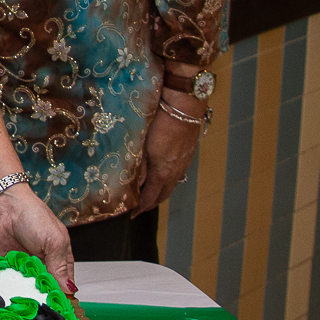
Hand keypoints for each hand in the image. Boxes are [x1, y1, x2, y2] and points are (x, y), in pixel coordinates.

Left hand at [0, 185, 74, 294]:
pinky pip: (7, 282)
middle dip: (42, 296)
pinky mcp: (4, 266)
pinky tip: (10, 288)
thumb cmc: (34, 217)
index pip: (64, 285)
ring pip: (26, 289)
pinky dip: (8, 286)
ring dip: (25, 292)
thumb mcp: (55, 242)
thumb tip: (69, 291)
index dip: (62, 296)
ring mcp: (22, 267)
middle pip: (44, 289)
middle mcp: (41, 266)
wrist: (3, 205)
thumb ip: (59, 267)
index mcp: (58, 259)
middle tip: (41, 302)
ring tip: (26, 294)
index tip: (59, 307)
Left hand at [135, 98, 203, 215]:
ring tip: (149, 193)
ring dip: (160, 191)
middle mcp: (177, 170)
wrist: (184, 104)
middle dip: (152, 203)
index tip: (131, 214)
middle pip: (164, 194)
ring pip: (172, 183)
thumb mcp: (142, 145)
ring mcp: (185, 161)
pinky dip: (168, 179)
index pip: (152, 197)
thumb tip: (131, 184)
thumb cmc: (159, 122)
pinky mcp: (189, 151)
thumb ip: (137, 166)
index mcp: (163, 171)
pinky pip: (178, 172)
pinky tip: (162, 173)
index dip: (141, 207)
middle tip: (139, 207)